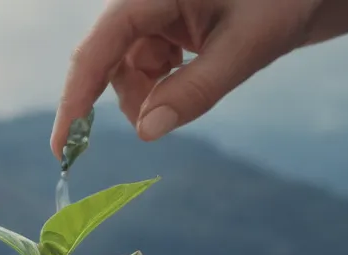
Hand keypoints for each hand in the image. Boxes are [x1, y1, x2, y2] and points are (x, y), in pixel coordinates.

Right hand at [51, 0, 323, 151]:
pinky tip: (196, 69)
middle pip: (107, 60)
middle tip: (155, 124)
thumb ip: (197, 89)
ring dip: (150, 93)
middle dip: (130, 97)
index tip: (62, 147)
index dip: (75, 98)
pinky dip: (163, 83)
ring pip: (126, 68)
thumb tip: (146, 133)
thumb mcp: (248, 46)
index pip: (98, 47)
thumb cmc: (285, 2)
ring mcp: (152, 10)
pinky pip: (145, 64)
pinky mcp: (164, 23)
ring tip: (199, 81)